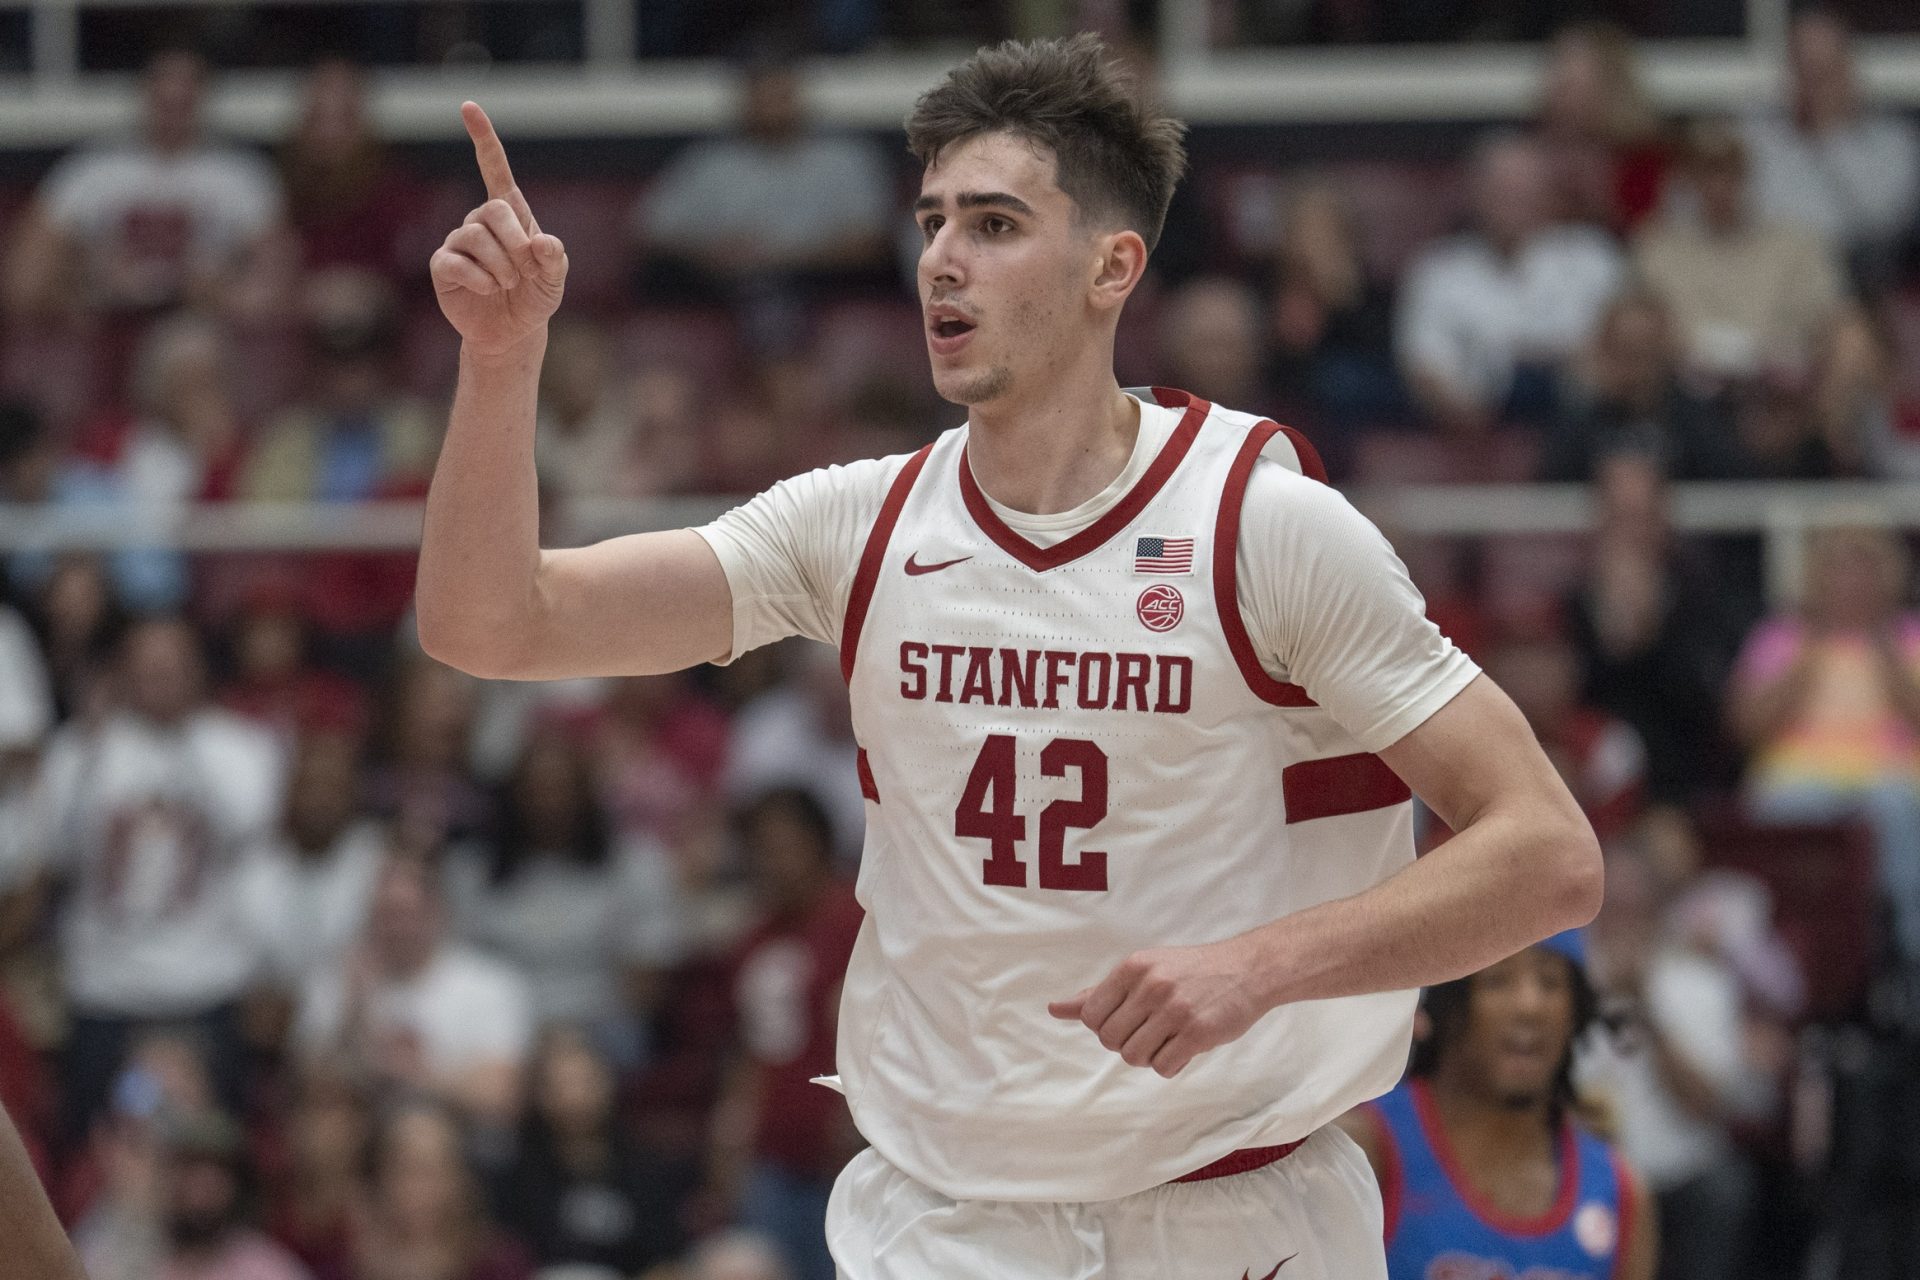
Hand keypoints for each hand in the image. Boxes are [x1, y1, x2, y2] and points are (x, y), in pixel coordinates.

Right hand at [431, 101, 568, 355]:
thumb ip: (555, 259)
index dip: (483, 138)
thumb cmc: (535, 296)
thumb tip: (544, 242)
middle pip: (493, 211)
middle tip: (527, 271)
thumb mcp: (555, 278)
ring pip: (475, 237)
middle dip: (516, 244)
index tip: (469, 106)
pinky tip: (490, 290)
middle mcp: (480, 221)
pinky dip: (481, 279)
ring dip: (501, 266)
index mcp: (510, 213)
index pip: (494, 168)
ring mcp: (459, 242)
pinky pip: (457, 262)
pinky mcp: (443, 265)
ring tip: (509, 284)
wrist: (513, 331)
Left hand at [1048, 937, 1268, 1077]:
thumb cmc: (1189, 972)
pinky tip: (1183, 1048)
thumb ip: (1099, 993)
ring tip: (1167, 1039)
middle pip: (1110, 1040)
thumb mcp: (1142, 970)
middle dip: (1126, 1043)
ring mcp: (1175, 1009)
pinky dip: (1170, 1065)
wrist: (1248, 969)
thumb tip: (1055, 1009)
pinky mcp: (1198, 1032)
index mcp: (1132, 967)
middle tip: (1152, 1031)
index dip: (1105, 1027)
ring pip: (1133, 1056)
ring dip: (1148, 1056)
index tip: (1129, 1021)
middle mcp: (1150, 985)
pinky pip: (1163, 1067)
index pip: (1090, 1016)